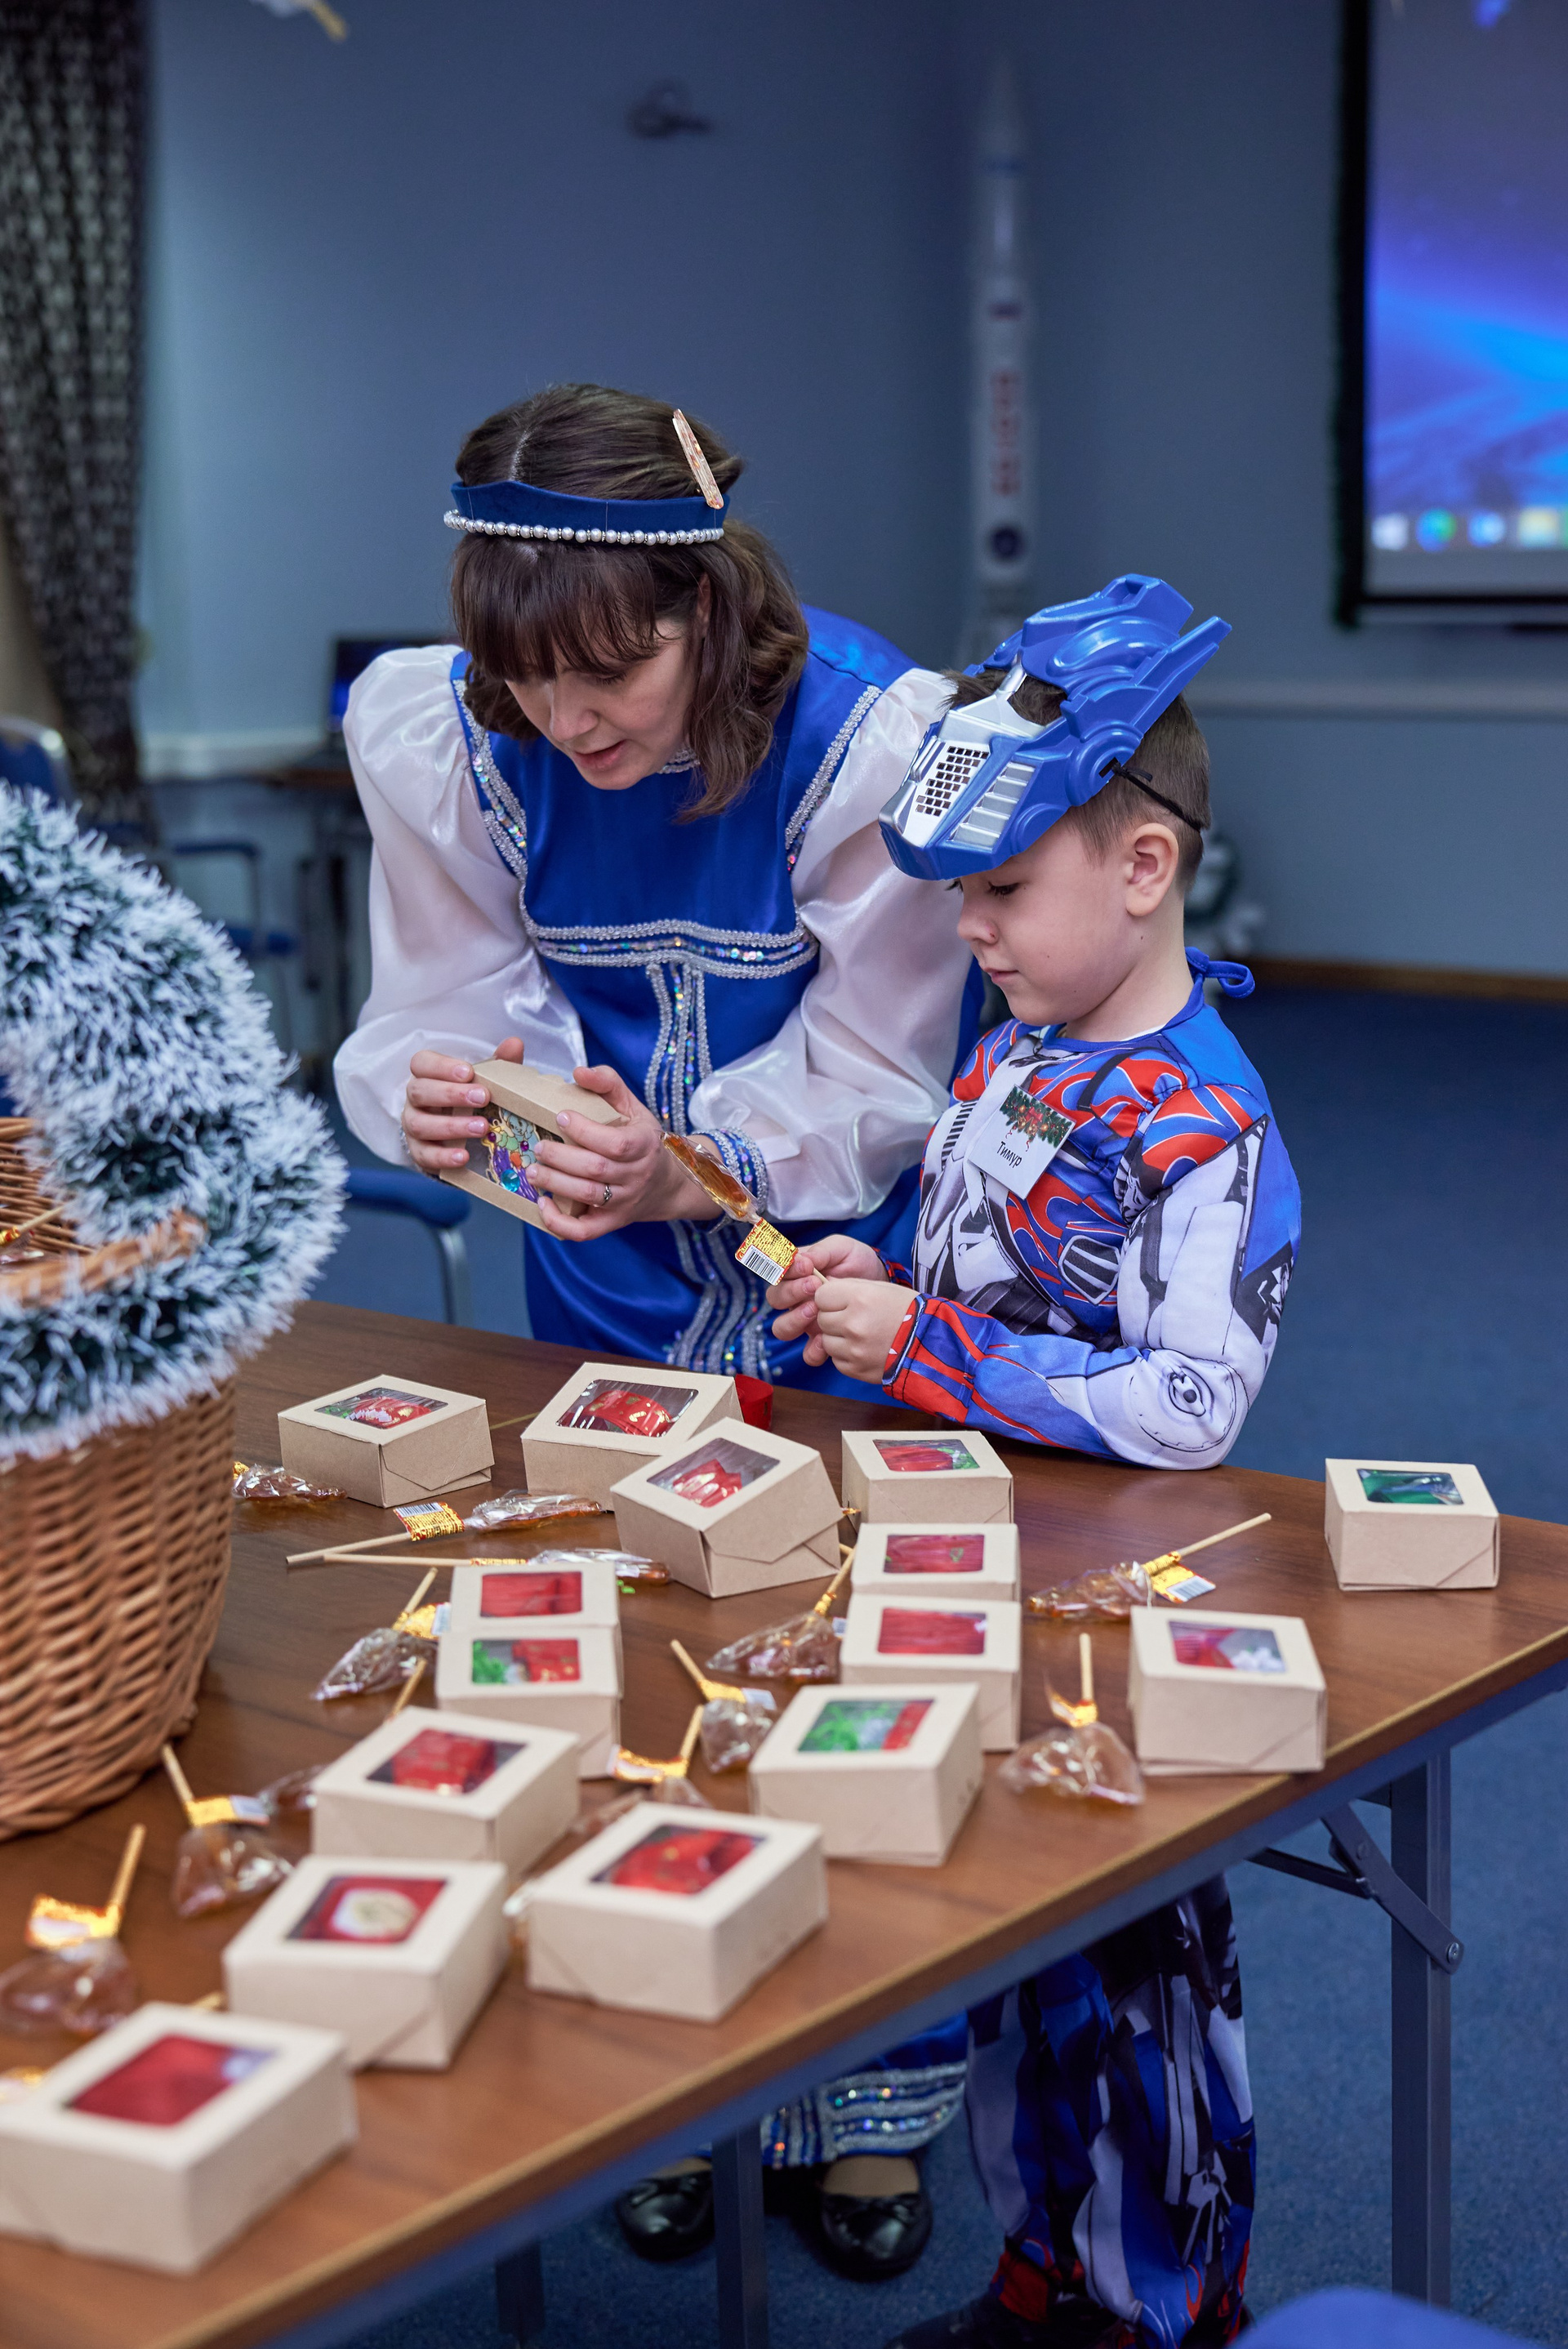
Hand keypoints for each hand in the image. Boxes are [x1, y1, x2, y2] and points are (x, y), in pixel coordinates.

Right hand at [401, 1036, 525, 1176]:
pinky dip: (443, 1157)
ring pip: (420, 1124)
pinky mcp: (418, 1152)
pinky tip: (464, 1156)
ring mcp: (413, 1125)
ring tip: (482, 1128)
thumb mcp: (485, 1079)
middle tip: (482, 1098)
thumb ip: (498, 1063)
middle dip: (451, 1094)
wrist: (458, 1133)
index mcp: (427, 1075)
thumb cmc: (470, 1098)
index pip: (422, 1063)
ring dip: (451, 1126)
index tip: (468, 1072)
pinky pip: (423, 1155)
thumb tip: (515, 1044)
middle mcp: (415, 1098)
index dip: (442, 1066)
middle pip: (420, 1091)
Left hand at [526, 1066, 720, 1243]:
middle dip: (562, 1158)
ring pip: (589, 1196)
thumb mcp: (633, 1107)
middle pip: (596, 1170)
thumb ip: (608, 1083)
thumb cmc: (644, 1139)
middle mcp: (636, 1176)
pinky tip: (542, 1205)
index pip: (616, 1143)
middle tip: (538, 1147)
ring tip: (532, 1170)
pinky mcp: (612, 1222)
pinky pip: (586, 1231)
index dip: (585, 1131)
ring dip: (556, 1183)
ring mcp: (624, 1202)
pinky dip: (560, 1223)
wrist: (668, 1183)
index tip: (560, 1116)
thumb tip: (578, 1072)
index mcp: (644, 1145)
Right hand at [768, 1235, 885, 1349]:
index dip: (786, 1271)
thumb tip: (800, 1260)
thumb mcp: (841, 1248)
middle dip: (791, 1292)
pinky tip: (824, 1339)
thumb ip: (820, 1252)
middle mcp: (795, 1298)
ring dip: (794, 1320)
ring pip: (782, 1328)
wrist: (881, 1283)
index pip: (777, 1273)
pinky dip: (812, 1349)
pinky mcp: (821, 1339)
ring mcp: (806, 1321)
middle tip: (814, 1285)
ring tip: (816, 1310)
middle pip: (775, 1299)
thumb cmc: (857, 1262)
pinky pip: (807, 1353)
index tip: (807, 1267)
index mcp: (795, 1274)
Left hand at [809, 1277, 917, 1381]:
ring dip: (838, 1338)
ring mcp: (854, 1349)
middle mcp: (853, 1324)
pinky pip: (836, 1360)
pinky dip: (846, 1355)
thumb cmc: (908, 1312)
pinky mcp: (856, 1369)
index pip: (821, 1296)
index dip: (830, 1297)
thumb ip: (849, 1287)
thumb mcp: (881, 1288)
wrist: (932, 1344)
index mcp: (860, 1298)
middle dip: (834, 1317)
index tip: (841, 1301)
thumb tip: (822, 1288)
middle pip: (821, 1318)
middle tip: (854, 1318)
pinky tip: (864, 1349)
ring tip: (860, 1335)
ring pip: (826, 1340)